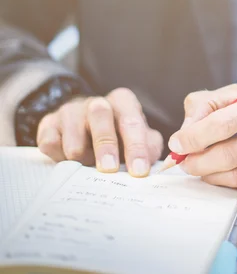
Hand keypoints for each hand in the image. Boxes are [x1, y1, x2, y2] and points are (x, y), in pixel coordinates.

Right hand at [36, 88, 163, 176]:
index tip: (139, 170)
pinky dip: (60, 157)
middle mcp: (96, 102)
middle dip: (105, 145)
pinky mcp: (48, 124)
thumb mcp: (139, 137)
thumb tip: (150, 163)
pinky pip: (51, 144)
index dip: (136, 147)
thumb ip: (149, 147)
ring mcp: (70, 111)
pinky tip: (69, 161)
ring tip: (89, 164)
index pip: (131, 120)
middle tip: (109, 168)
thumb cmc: (118, 135)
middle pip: (100, 117)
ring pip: (73, 134)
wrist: (83, 127)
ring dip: (82, 155)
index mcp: (123, 102)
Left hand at [169, 83, 236, 193]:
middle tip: (183, 163)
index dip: (194, 136)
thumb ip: (210, 103)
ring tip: (200, 168)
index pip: (224, 122)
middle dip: (197, 162)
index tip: (178, 144)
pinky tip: (224, 173)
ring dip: (210, 175)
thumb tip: (184, 131)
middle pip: (228, 154)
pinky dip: (229, 182)